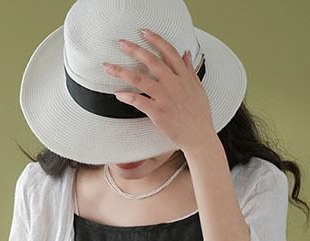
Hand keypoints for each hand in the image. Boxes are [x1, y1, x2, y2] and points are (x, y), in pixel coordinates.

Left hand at [102, 28, 216, 155]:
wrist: (199, 137)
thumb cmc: (200, 116)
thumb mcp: (198, 89)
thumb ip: (190, 70)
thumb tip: (186, 54)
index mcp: (183, 77)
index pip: (169, 52)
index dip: (155, 40)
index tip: (144, 32)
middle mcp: (173, 84)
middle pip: (151, 61)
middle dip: (134, 49)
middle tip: (121, 43)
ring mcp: (165, 97)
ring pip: (139, 79)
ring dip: (121, 71)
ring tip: (109, 67)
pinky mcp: (158, 112)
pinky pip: (138, 101)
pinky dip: (126, 97)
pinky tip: (117, 94)